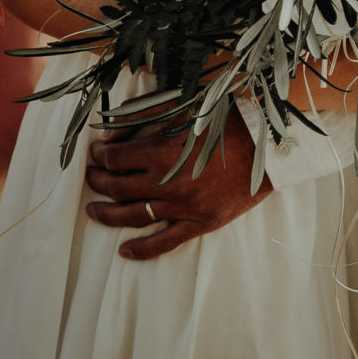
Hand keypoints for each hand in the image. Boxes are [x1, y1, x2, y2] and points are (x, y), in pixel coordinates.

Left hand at [81, 106, 270, 261]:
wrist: (266, 146)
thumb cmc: (223, 120)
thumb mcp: (179, 107)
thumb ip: (139, 116)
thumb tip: (109, 133)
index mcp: (160, 152)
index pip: (115, 159)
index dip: (100, 156)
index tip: (96, 154)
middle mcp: (167, 183)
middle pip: (118, 188)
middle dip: (99, 182)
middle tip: (91, 178)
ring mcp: (184, 207)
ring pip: (135, 216)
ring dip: (109, 214)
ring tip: (93, 211)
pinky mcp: (200, 223)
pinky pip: (166, 242)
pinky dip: (143, 249)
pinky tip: (125, 251)